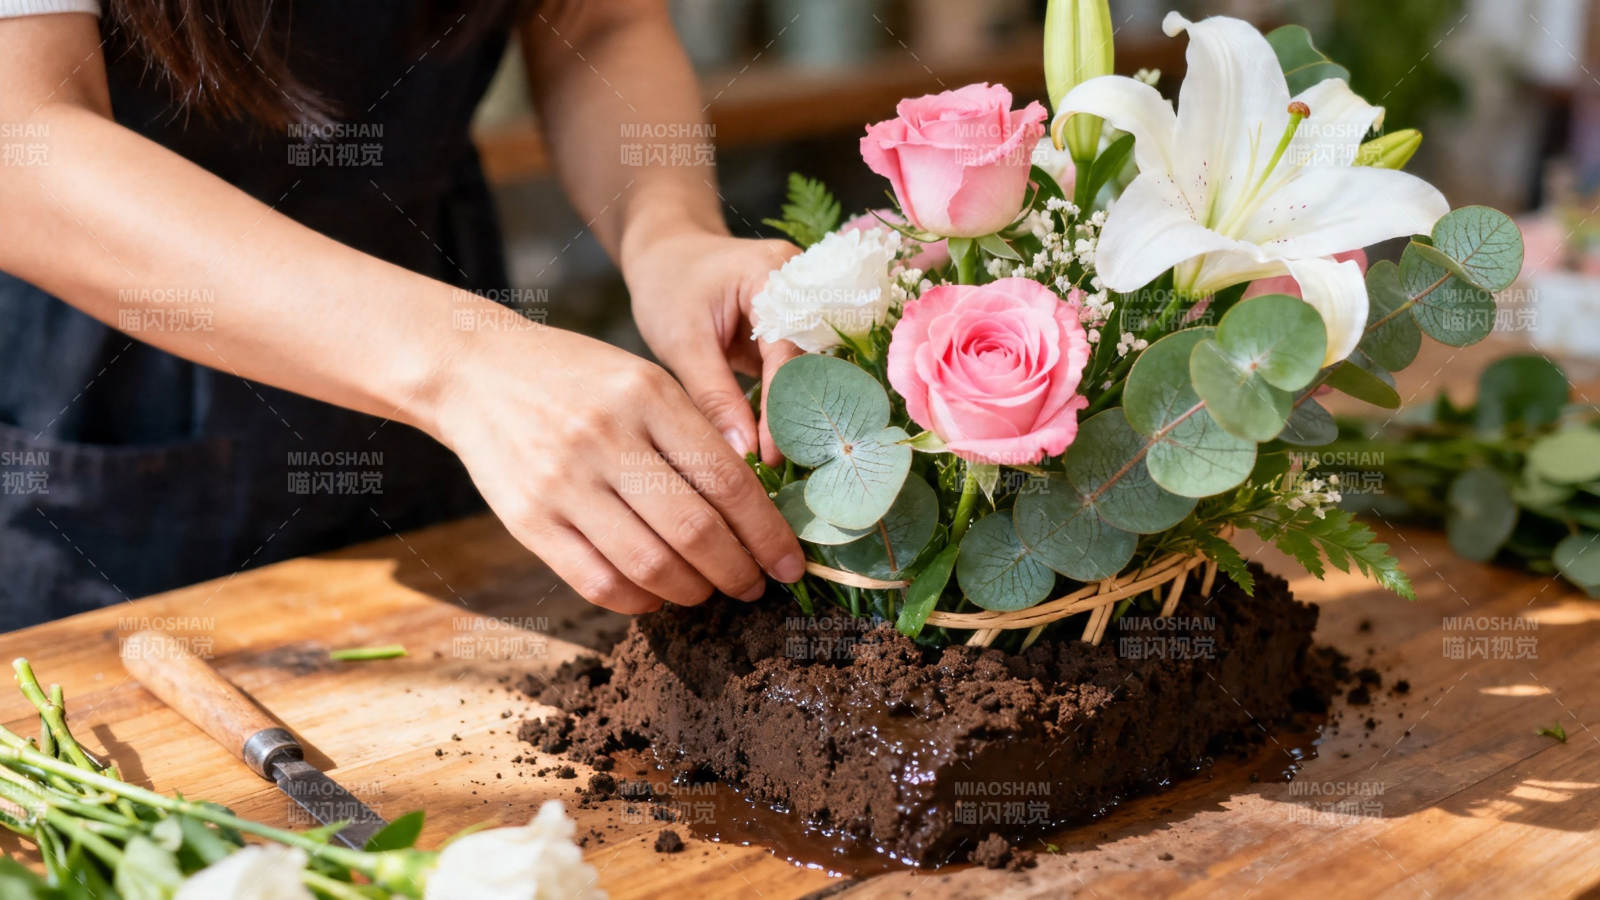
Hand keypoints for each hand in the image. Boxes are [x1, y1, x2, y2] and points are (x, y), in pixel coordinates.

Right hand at [427, 306, 805, 612]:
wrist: (476, 372)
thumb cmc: (578, 379)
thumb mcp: (644, 381)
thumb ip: (694, 434)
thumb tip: (755, 510)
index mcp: (648, 396)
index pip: (728, 481)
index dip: (768, 533)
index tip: (790, 562)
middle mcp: (607, 438)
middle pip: (695, 531)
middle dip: (739, 571)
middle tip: (755, 585)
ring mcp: (563, 481)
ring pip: (651, 564)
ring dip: (693, 591)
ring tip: (709, 590)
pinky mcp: (528, 520)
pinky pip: (598, 581)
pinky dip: (639, 600)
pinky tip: (657, 594)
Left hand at [623, 228, 801, 465]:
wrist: (666, 255)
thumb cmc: (668, 286)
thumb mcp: (683, 342)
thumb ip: (714, 396)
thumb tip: (741, 453)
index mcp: (777, 276)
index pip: (790, 355)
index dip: (782, 411)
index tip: (769, 457)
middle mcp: (805, 289)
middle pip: (813, 365)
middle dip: (798, 418)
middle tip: (782, 468)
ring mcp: (803, 310)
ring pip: (810, 374)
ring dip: (795, 417)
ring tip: (781, 463)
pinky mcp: (793, 333)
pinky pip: (797, 375)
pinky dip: (785, 408)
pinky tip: (775, 444)